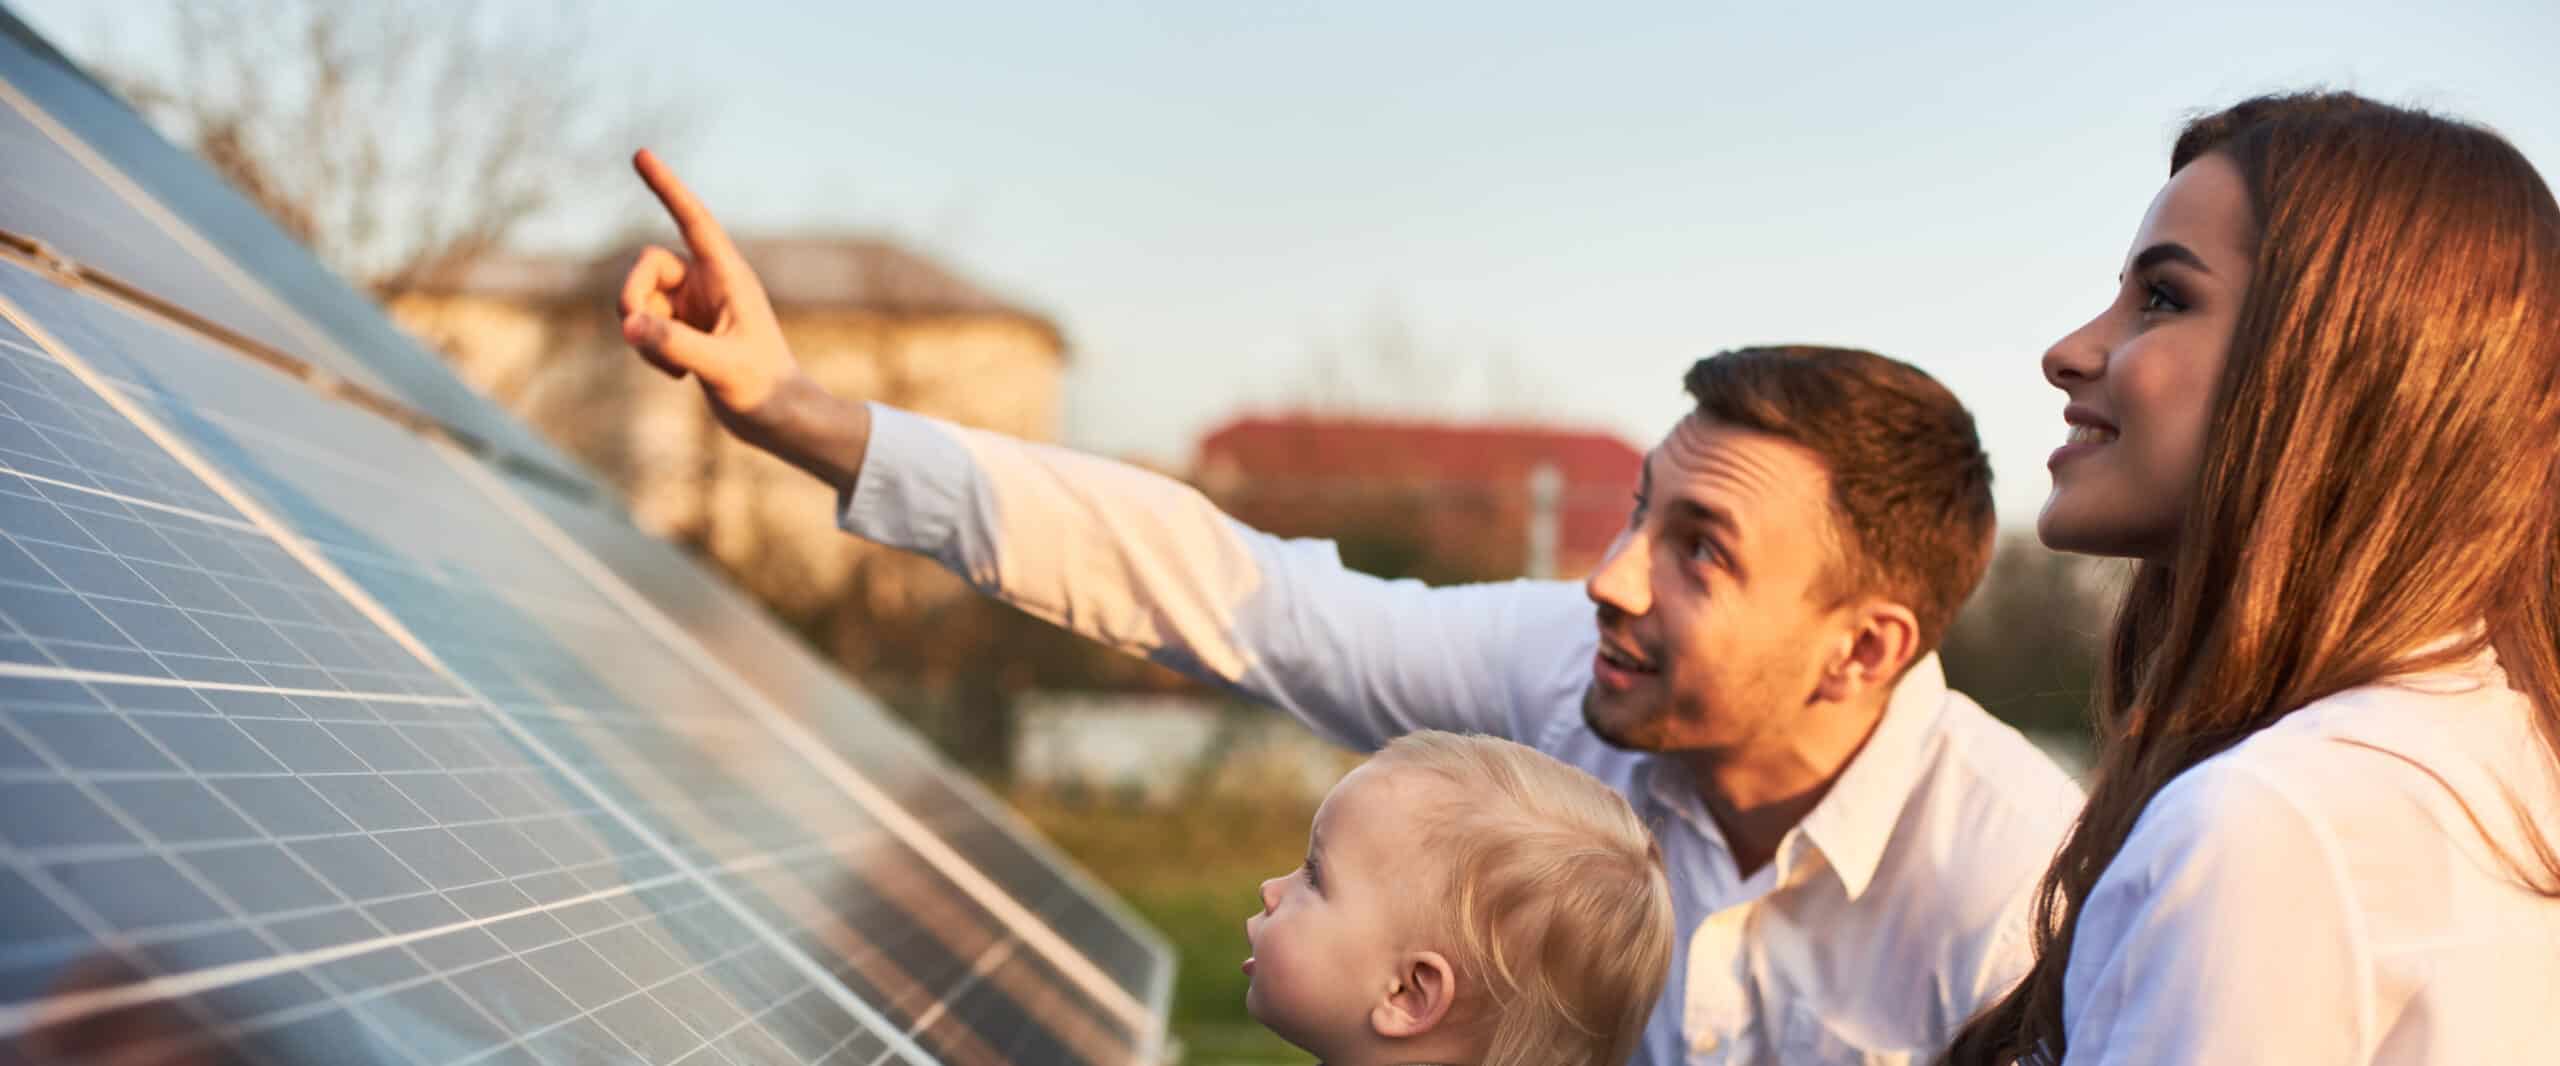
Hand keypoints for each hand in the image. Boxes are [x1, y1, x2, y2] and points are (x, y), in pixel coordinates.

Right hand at [619, 148, 797, 426]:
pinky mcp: (683, 329)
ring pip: (639, 298)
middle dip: (631, 296)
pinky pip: (642, 325)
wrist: (778, 419)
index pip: (692, 219)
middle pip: (646, 265)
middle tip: (634, 331)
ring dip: (641, 331)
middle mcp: (709, 283)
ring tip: (672, 368)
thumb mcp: (721, 367)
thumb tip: (628, 325)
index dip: (667, 187)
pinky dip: (648, 348)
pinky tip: (677, 376)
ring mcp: (693, 305)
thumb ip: (675, 345)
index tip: (641, 155)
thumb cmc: (764, 389)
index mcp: (728, 275)